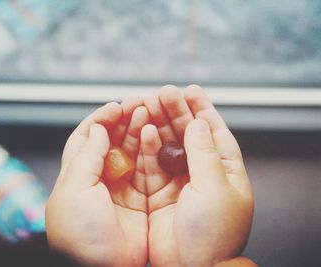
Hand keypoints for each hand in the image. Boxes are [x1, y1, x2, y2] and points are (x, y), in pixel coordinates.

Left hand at [46, 99, 148, 266]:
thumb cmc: (79, 235)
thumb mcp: (75, 190)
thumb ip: (87, 156)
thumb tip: (96, 128)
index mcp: (77, 175)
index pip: (87, 137)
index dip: (101, 119)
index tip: (116, 106)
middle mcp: (99, 179)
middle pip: (112, 141)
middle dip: (125, 120)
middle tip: (140, 103)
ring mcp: (121, 188)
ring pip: (132, 151)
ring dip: (140, 131)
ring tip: (151, 112)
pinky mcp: (141, 199)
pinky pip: (148, 169)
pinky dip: (153, 152)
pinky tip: (157, 137)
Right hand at [141, 85, 253, 266]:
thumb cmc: (213, 233)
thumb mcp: (215, 188)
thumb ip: (205, 153)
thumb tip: (198, 123)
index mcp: (226, 171)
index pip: (215, 132)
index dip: (202, 108)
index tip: (190, 90)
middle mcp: (202, 173)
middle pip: (189, 135)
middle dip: (176, 112)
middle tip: (163, 92)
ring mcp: (179, 181)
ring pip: (168, 145)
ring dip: (159, 125)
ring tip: (149, 105)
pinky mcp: (159, 191)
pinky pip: (152, 163)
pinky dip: (147, 147)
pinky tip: (143, 130)